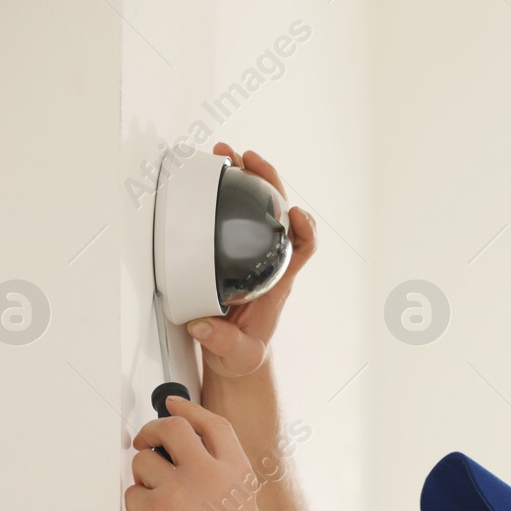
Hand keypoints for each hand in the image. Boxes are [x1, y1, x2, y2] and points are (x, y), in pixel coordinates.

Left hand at [124, 395, 264, 510]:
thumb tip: (190, 450)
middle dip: (151, 431)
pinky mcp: (155, 509)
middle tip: (144, 442)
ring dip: (144, 481)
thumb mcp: (241, 506)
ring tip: (160, 508)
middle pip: (171, 429)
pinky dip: (138, 510)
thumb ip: (220, 474)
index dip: (188, 410)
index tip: (173, 404)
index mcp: (237, 472)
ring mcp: (181, 489)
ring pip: (144, 463)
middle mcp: (211, 474)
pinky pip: (133, 494)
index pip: (211, 425)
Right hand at [188, 142, 318, 378]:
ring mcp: (250, 253)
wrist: (231, 354)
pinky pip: (233, 214)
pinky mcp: (230, 251)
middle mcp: (268, 260)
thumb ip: (224, 342)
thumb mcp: (237, 354)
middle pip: (280, 213)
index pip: (304, 248)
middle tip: (247, 160)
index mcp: (277, 282)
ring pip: (258, 207)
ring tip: (226, 155)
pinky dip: (226, 191)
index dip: (306, 228)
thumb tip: (205, 325)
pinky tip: (211, 176)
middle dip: (268, 182)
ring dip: (246, 177)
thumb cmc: (242, 352)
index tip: (295, 213)